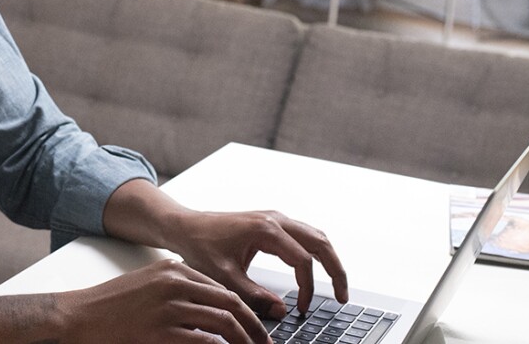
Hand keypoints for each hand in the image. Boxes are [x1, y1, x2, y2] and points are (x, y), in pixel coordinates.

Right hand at [61, 259, 270, 342]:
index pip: (222, 289)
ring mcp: (169, 307)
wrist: (78, 316)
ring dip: (245, 342)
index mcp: (174, 269)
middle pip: (231, 304)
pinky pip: (205, 343)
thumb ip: (179, 291)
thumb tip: (211, 310)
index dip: (245, 311)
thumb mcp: (149, 285)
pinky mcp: (162, 332)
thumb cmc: (111, 305)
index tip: (257, 328)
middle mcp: (175, 284)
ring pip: (224, 324)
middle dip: (255, 327)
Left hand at [170, 210, 348, 318]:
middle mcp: (275, 219)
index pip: (302, 260)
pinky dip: (316, 252)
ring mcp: (275, 218)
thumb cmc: (200, 247)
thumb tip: (282, 310)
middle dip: (335, 270)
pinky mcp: (271, 223)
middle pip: (320, 242)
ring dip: (329, 259)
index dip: (307, 288)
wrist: (186, 227)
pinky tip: (315, 270)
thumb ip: (253, 296)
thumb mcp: (224, 277)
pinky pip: (304, 234)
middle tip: (343, 297)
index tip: (302, 308)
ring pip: (315, 235)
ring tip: (336, 286)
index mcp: (266, 229)